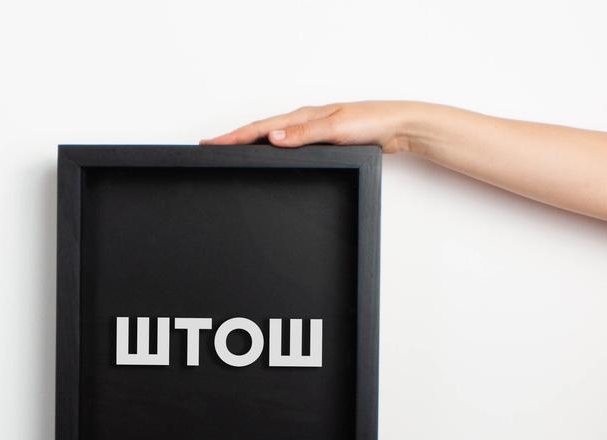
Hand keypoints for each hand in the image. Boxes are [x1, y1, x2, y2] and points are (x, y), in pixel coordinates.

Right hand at [200, 100, 427, 153]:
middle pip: (259, 131)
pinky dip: (270, 150)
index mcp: (302, 116)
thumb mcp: (335, 128)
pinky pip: (286, 146)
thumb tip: (272, 138)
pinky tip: (266, 157)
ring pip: (271, 138)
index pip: (259, 128)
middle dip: (233, 139)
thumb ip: (303, 135)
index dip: (233, 137)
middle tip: (210, 147)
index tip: (211, 144)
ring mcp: (310, 131)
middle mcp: (303, 122)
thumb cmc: (370, 123)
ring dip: (249, 144)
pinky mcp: (320, 142)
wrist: (396, 127)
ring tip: (230, 152)